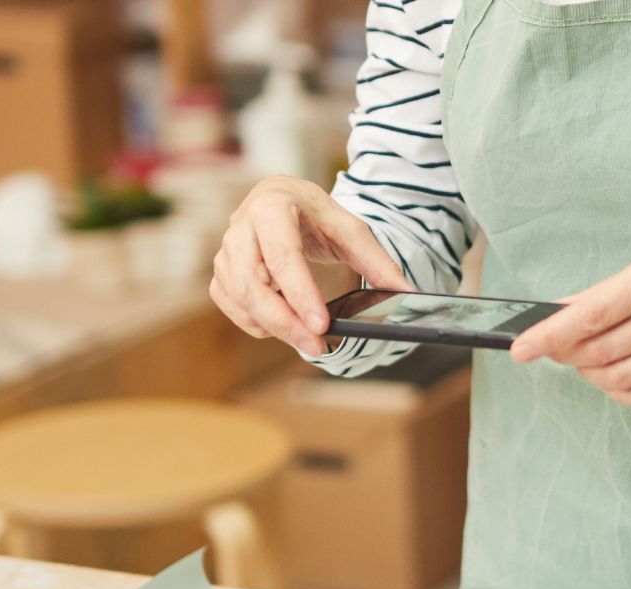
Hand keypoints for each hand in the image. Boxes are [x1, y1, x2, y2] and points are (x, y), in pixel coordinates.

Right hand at [210, 176, 412, 356]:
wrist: (284, 198)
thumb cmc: (317, 215)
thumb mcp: (351, 230)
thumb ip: (378, 262)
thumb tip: (407, 295)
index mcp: (273, 207)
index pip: (283, 256)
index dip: (300, 294)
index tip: (321, 325)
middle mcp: (242, 226)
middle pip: (250, 283)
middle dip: (283, 321)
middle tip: (317, 347)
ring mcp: (227, 248)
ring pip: (236, 296)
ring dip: (269, 325)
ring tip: (305, 338)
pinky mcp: (223, 268)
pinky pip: (228, 301)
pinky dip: (252, 321)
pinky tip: (281, 327)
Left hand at [509, 239, 630, 407]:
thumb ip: (611, 291)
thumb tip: (562, 310)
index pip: (589, 316)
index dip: (549, 336)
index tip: (521, 349)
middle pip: (597, 351)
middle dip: (567, 354)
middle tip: (557, 348)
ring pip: (617, 377)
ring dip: (591, 372)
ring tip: (589, 359)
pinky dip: (619, 390)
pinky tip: (615, 376)